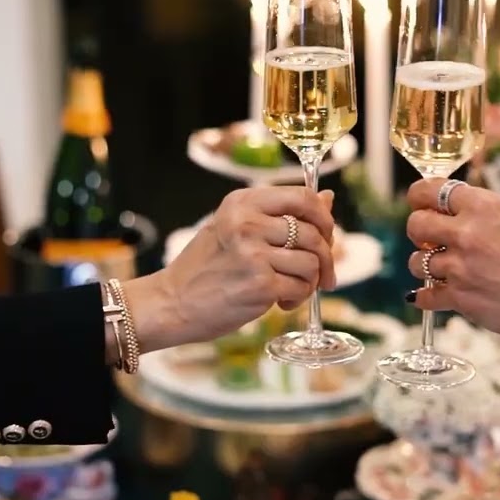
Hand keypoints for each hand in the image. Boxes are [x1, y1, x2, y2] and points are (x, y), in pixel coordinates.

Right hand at [127, 186, 336, 351]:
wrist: (171, 303)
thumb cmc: (205, 267)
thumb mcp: (235, 228)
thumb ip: (279, 214)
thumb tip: (328, 198)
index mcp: (242, 203)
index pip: (303, 196)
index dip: (324, 217)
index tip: (326, 235)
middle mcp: (247, 223)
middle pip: (314, 232)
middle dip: (326, 256)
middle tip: (323, 274)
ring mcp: (253, 254)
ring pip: (312, 262)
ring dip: (310, 281)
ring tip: (291, 289)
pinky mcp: (260, 285)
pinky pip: (301, 287)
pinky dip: (298, 297)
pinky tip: (281, 302)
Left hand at [404, 178, 499, 344]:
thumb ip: (483, 214)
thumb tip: (454, 212)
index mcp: (483, 206)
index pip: (429, 190)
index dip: (420, 197)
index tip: (420, 203)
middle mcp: (467, 232)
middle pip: (415, 224)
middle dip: (420, 232)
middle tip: (431, 240)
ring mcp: (459, 266)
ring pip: (416, 261)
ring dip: (426, 266)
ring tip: (444, 271)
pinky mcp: (459, 298)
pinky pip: (425, 295)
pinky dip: (426, 297)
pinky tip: (433, 295)